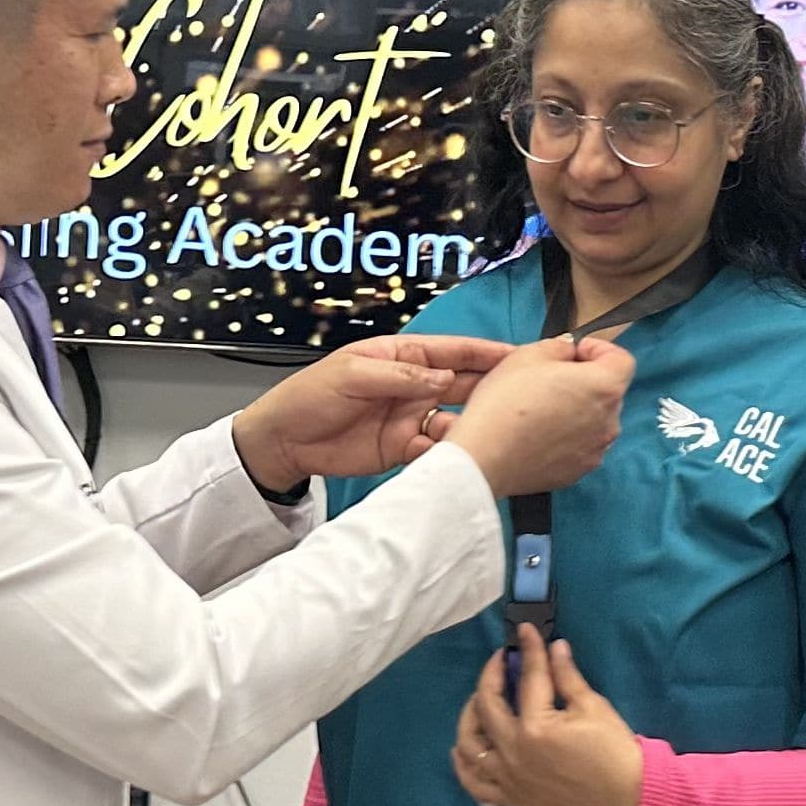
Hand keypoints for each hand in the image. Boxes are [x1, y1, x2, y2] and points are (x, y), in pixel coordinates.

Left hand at [233, 336, 515, 491]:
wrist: (283, 441)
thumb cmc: (308, 395)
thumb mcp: (351, 373)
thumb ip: (399, 376)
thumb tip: (442, 377)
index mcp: (402, 356)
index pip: (453, 351)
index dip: (486, 352)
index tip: (518, 356)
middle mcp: (413, 385)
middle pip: (463, 383)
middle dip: (492, 388)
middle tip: (522, 396)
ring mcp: (410, 417)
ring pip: (456, 418)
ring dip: (474, 423)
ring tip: (492, 429)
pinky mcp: (404, 448)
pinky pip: (437, 448)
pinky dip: (449, 452)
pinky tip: (459, 454)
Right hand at [445, 335, 633, 495]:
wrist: (485, 457)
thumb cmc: (506, 402)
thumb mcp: (528, 354)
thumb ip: (560, 346)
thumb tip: (569, 352)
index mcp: (605, 387)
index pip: (622, 360)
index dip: (599, 349)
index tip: (573, 351)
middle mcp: (609, 421)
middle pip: (608, 391)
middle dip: (585, 380)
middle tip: (550, 378)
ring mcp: (596, 450)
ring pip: (595, 420)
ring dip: (577, 409)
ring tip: (542, 408)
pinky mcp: (578, 471)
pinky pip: (581, 445)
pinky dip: (567, 436)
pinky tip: (539, 433)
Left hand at [453, 629, 645, 805]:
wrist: (628, 798)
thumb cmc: (614, 752)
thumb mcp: (593, 707)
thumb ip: (566, 676)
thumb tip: (554, 647)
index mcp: (535, 728)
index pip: (528, 679)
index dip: (529, 649)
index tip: (525, 631)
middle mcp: (513, 753)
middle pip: (486, 707)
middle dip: (491, 676)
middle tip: (502, 662)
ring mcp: (508, 778)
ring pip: (470, 745)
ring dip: (469, 717)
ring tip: (482, 701)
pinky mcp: (511, 796)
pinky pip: (474, 784)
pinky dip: (464, 765)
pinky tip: (463, 748)